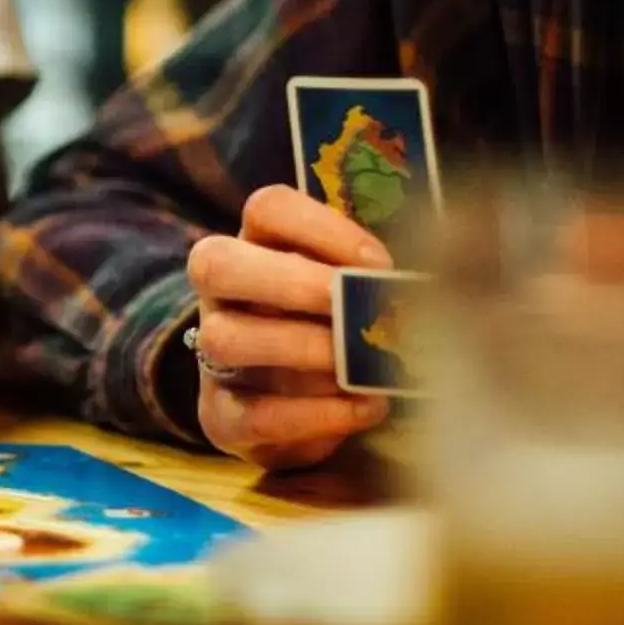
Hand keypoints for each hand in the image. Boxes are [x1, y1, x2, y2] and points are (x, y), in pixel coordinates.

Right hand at [186, 187, 395, 471]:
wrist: (306, 408)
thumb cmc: (340, 331)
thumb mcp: (354, 292)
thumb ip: (371, 279)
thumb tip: (410, 288)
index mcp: (258, 245)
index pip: (267, 210)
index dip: (321, 228)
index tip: (378, 264)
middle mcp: (223, 294)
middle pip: (218, 263)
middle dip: (293, 283)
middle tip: (354, 308)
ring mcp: (214, 355)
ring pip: (224, 339)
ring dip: (301, 348)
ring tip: (359, 364)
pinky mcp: (221, 414)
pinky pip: (251, 413)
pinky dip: (314, 414)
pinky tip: (364, 408)